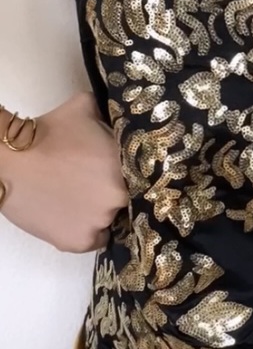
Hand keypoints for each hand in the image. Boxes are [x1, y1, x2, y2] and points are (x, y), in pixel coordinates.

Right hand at [0, 92, 128, 252]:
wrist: (9, 160)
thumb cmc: (46, 132)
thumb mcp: (84, 107)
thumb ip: (108, 113)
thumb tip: (118, 110)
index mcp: (126, 165)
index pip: (145, 177)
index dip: (133, 177)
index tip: (118, 174)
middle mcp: (120, 196)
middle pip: (128, 200)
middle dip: (114, 192)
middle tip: (94, 185)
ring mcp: (100, 221)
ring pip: (111, 220)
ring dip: (99, 211)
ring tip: (78, 199)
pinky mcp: (79, 241)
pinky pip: (95, 240)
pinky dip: (87, 231)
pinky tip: (75, 216)